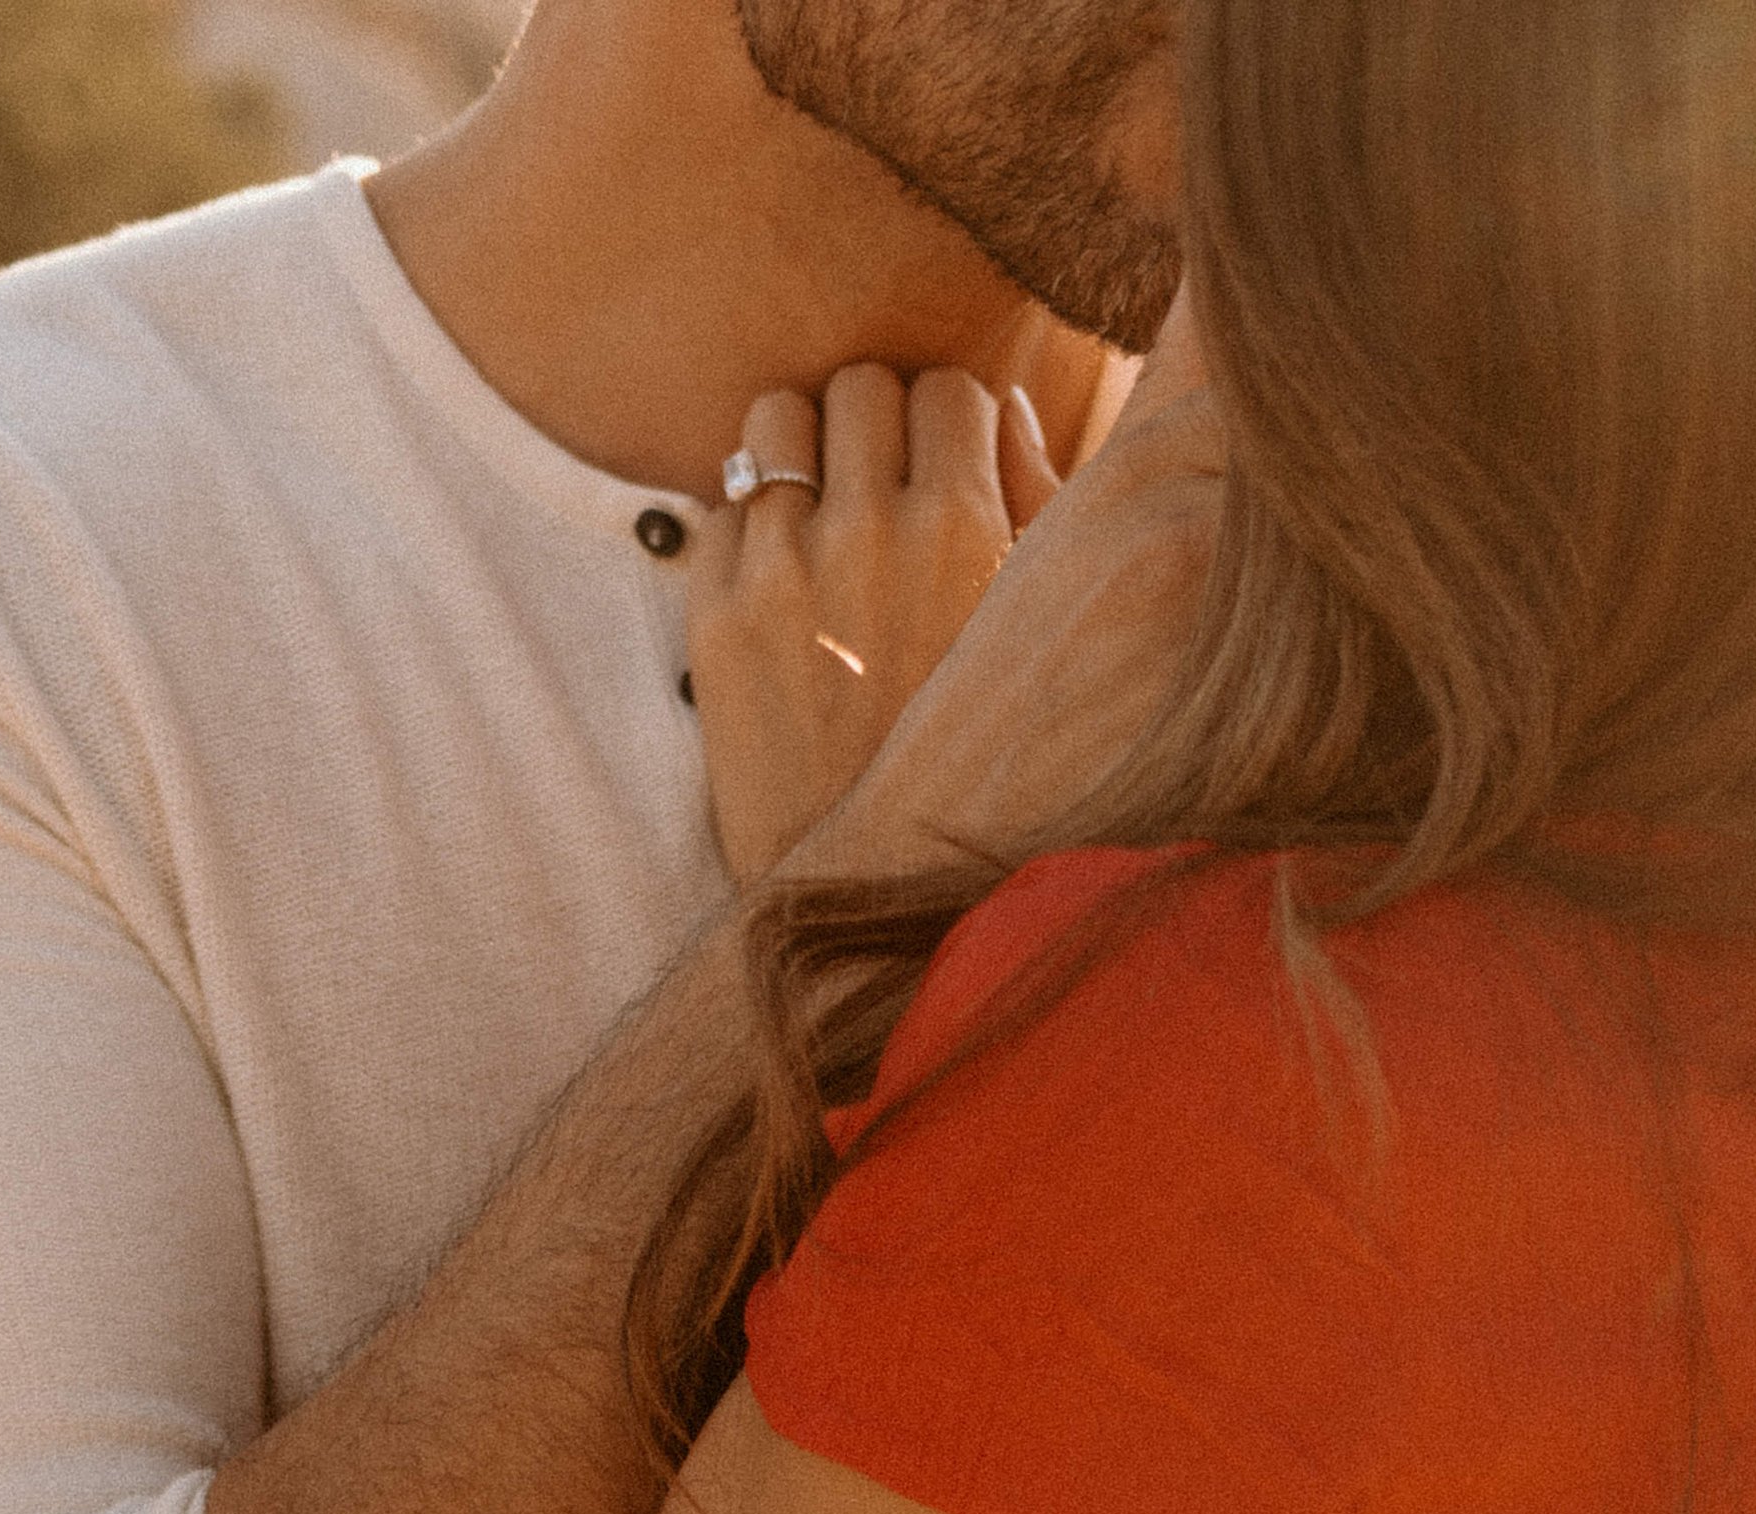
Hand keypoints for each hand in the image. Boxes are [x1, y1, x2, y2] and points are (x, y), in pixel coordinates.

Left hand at [688, 363, 1061, 882]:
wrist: (873, 887)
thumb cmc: (974, 760)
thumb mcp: (1039, 637)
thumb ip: (1040, 508)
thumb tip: (1011, 409)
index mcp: (967, 529)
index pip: (950, 388)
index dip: (948, 424)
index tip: (943, 469)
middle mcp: (870, 531)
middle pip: (862, 385)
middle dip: (873, 426)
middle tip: (879, 490)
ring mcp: (782, 568)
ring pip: (776, 418)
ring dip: (800, 450)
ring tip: (818, 514)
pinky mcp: (715, 611)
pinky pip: (723, 503)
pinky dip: (751, 530)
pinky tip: (781, 588)